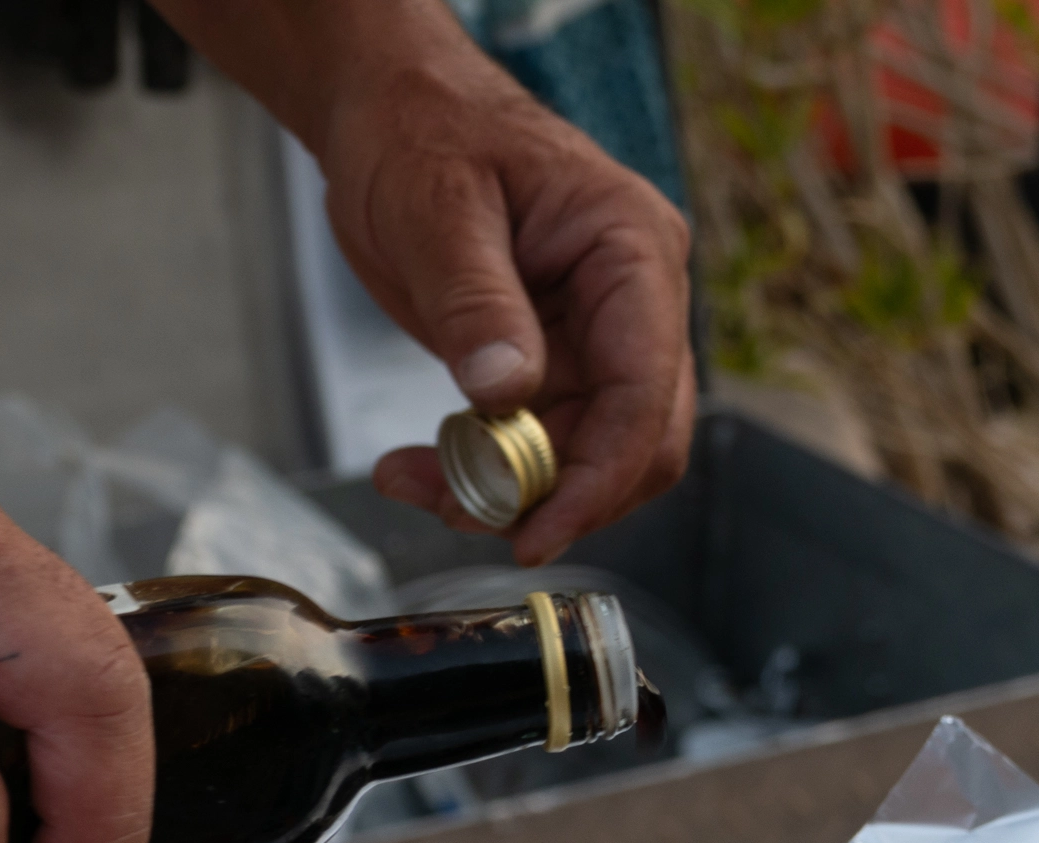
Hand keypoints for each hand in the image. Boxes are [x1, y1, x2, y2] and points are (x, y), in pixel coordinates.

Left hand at [156, 0, 693, 564]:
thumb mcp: (437, 207)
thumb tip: (505, 394)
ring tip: (419, 483)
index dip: (599, 476)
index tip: (537, 532)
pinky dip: (490, 474)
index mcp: (632, 250)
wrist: (392, 113)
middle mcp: (635, 303)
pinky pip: (544, 447)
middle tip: (462, 513)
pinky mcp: (559, 366)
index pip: (646, 389)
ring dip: (513, 494)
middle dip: (556, 495)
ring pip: (588, 457)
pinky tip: (427, 469)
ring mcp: (600, 339)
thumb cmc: (422, 130)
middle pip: (637, 441)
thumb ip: (476, 302)